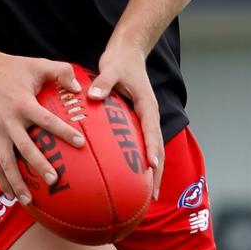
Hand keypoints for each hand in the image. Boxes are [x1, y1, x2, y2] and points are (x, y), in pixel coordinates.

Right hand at [0, 54, 85, 205]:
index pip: (46, 120)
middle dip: (39, 165)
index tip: (80, 143)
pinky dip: (2, 180)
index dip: (63, 131)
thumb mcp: (38, 63)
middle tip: (54, 180)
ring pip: (6, 161)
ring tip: (29, 200)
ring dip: (16, 181)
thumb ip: (61, 71)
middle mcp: (8, 120)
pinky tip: (12, 195)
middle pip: (25, 147)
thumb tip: (78, 88)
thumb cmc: (15, 69)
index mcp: (23, 103)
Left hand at [87, 47, 164, 199]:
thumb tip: (93, 96)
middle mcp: (150, 116)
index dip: (153, 149)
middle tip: (152, 196)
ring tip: (145, 197)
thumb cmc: (119, 61)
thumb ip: (103, 82)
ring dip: (151, 172)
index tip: (151, 167)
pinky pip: (140, 144)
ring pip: (152, 149)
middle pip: (157, 148)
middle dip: (157, 173)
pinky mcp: (137, 121)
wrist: (128, 52)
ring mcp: (145, 120)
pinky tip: (128, 177)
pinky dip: (139, 161)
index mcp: (147, 106)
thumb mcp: (111, 68)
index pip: (152, 131)